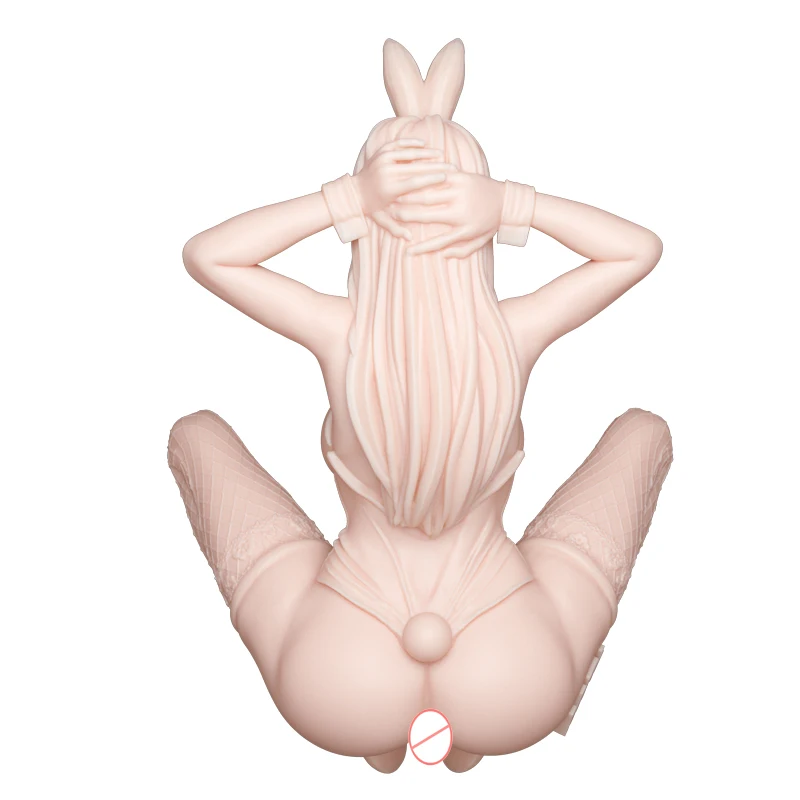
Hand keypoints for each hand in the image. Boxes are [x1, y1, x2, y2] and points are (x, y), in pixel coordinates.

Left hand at [352, 139, 456, 240]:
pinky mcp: (381, 151)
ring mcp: (383, 159)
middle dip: (435, 166)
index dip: (431, 178)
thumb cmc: (371, 208)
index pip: (414, 182)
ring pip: (409, 153)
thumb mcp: (382, 220)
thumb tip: (410, 239)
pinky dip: (411, 143)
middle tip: (451, 166)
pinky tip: (424, 145)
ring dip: (427, 153)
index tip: (446, 177)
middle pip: (416, 166)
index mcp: (389, 188)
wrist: (352, 191)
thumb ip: (396, 229)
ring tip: (441, 154)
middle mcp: (386, 172)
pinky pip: (399, 144)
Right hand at [389, 171, 505, 256]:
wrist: (509, 200)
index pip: (437, 242)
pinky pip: (438, 177)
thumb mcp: (480, 242)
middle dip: (406, 215)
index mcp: (464, 229)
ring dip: (410, 195)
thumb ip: (462, 252)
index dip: (421, 248)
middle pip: (426, 214)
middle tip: (392, 214)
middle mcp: (461, 211)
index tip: (406, 252)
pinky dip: (423, 179)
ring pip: (428, 194)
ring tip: (395, 196)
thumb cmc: (490, 223)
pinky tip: (411, 179)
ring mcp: (461, 192)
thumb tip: (442, 255)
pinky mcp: (462, 178)